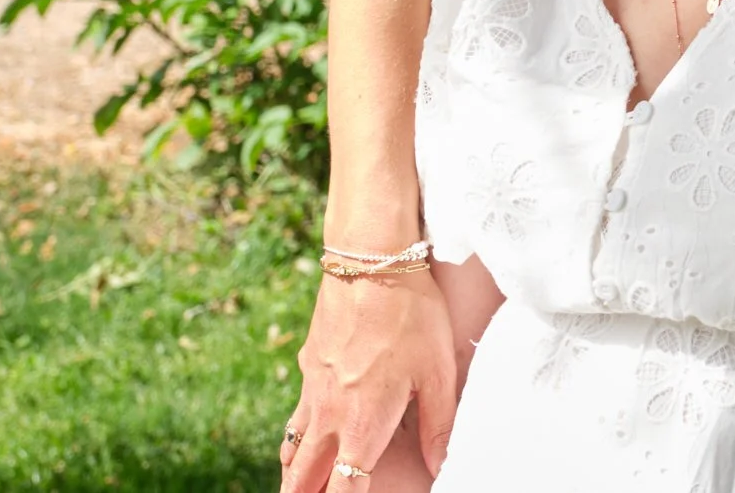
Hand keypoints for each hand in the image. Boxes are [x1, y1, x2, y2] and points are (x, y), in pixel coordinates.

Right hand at [280, 271, 457, 492]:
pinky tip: (301, 436)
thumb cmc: (412, 316)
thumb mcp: (438, 371)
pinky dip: (294, 436)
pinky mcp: (308, 366)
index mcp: (362, 424)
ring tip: (294, 487)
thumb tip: (441, 465)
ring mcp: (312, 390)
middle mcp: (329, 415)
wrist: (369, 263)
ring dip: (293, 473)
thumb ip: (439, 424)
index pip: (344, 488)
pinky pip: (296, 413)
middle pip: (304, 476)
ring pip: (292, 447)